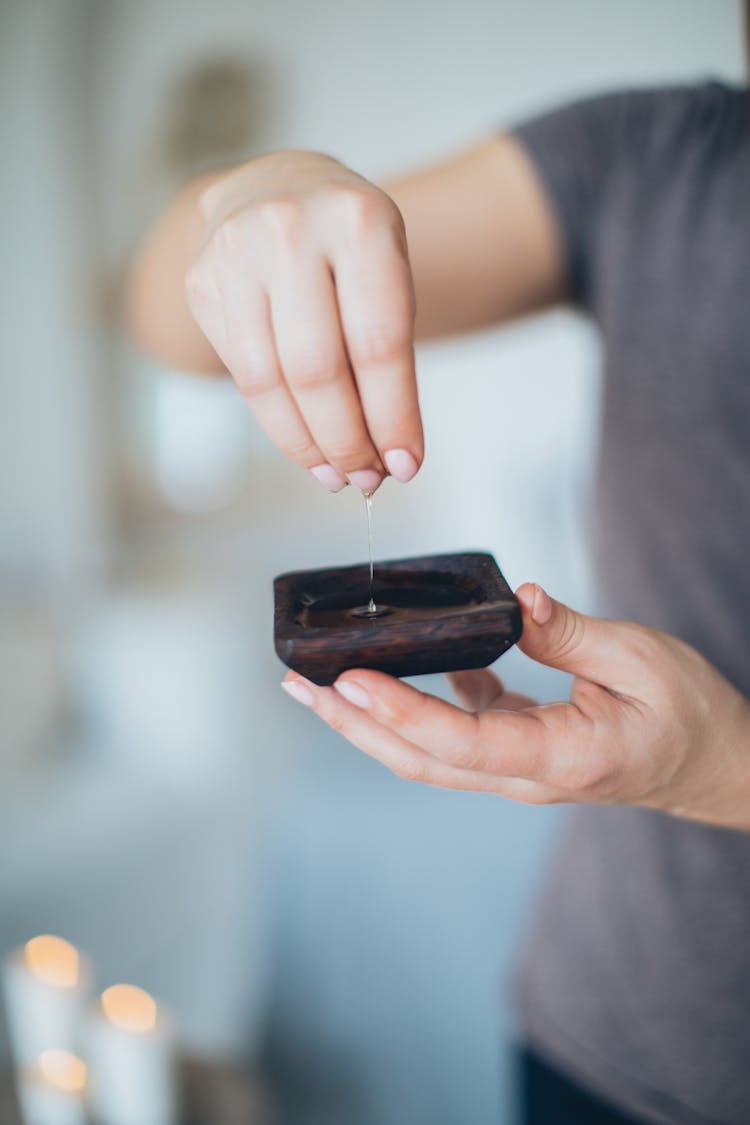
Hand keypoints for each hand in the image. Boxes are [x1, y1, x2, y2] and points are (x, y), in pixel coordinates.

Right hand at [185, 151, 422, 492]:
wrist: (276, 188)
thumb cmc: (347, 244)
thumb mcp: (389, 271)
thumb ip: (389, 354)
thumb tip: (390, 456)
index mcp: (357, 220)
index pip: (378, 343)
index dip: (392, 417)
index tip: (407, 465)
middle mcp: (289, 229)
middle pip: (317, 370)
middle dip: (347, 440)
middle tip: (368, 478)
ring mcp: (234, 253)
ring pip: (270, 381)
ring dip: (308, 444)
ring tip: (337, 473)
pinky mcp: (202, 282)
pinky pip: (241, 375)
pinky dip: (278, 423)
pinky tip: (305, 444)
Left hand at [281, 583, 749, 829]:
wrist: (714, 764)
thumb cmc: (689, 713)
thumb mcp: (641, 659)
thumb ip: (571, 633)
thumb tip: (513, 599)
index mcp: (562, 756)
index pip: (464, 740)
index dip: (402, 711)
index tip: (351, 680)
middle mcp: (528, 775)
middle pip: (421, 759)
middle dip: (354, 724)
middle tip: (298, 684)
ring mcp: (520, 769)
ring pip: (429, 752)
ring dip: (372, 719)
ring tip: (321, 683)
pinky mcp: (520, 751)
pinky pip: (458, 732)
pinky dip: (423, 702)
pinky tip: (410, 664)